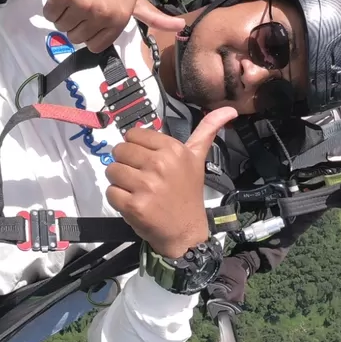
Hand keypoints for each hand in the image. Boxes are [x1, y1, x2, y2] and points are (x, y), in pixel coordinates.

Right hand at [46, 0, 184, 51]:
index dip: (90, 32)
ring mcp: (83, 4)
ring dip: (63, 13)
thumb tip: (181, 26)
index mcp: (120, 17)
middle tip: (84, 0)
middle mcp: (103, 13)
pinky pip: (49, 13)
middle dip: (76, 22)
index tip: (93, 14)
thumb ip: (153, 16)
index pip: (95, 45)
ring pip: (61, 26)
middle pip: (76, 37)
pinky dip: (52, 4)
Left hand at [105, 106, 238, 256]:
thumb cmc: (188, 194)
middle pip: (120, 151)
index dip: (136, 148)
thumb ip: (207, 131)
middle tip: (141, 177)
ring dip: (120, 182)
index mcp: (173, 150)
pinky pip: (111, 192)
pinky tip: (134, 203)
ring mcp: (146, 185)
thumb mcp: (197, 159)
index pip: (133, 134)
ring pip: (112, 170)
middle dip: (126, 164)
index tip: (146, 161)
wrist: (186, 232)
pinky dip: (118, 199)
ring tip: (137, 190)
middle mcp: (160, 164)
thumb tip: (229, 109)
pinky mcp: (134, 205)